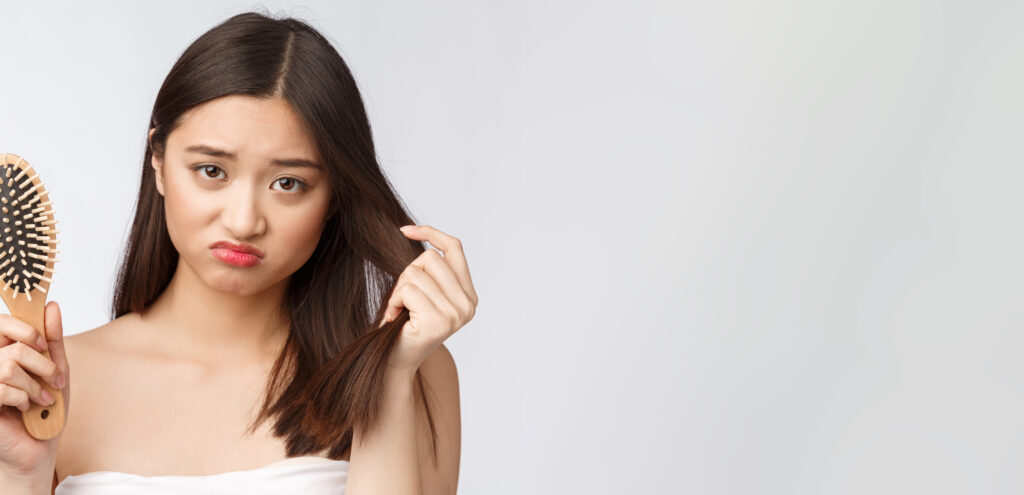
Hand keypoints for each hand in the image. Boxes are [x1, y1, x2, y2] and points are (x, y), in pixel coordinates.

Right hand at [0, 301, 68, 477]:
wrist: (38, 448)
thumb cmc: (46, 409)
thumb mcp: (57, 370)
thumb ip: (52, 340)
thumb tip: (51, 306)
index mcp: (3, 353)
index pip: (3, 323)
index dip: (26, 329)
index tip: (44, 345)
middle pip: (12, 346)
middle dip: (42, 363)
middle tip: (55, 380)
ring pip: (9, 366)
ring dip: (35, 385)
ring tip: (43, 399)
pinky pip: (2, 388)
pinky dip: (23, 398)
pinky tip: (26, 408)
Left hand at [380, 225, 477, 375]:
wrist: (396, 362)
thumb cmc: (406, 326)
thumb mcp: (425, 294)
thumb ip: (431, 271)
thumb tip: (414, 230)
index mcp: (469, 296)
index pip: (455, 248)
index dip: (431, 233)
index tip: (406, 230)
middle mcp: (468, 304)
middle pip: (430, 258)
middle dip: (408, 273)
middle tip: (403, 298)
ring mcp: (455, 313)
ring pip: (416, 272)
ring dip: (399, 289)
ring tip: (399, 309)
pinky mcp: (438, 321)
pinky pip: (408, 289)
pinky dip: (394, 300)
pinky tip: (395, 317)